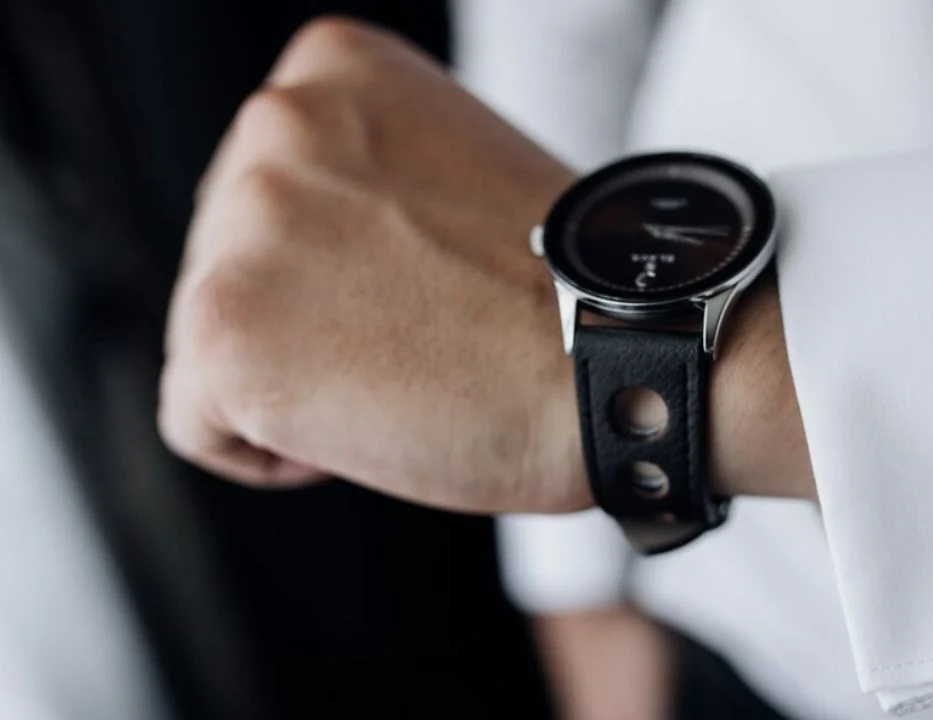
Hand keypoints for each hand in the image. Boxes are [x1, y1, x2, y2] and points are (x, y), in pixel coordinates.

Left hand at [159, 17, 814, 513]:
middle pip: (228, 263)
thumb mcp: (454, 176)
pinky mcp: (223, 330)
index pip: (266, 195)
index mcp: (335, 74)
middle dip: (309, 322)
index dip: (334, 269)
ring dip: (297, 381)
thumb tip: (310, 258)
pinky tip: (366, 428)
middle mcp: (275, 126)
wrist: (628, 353)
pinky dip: (270, 450)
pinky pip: (196, 423)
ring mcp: (240, 224)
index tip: (405, 294)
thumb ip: (364, 185)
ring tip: (404, 380)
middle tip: (418, 343)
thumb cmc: (575, 291)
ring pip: (211, 342)